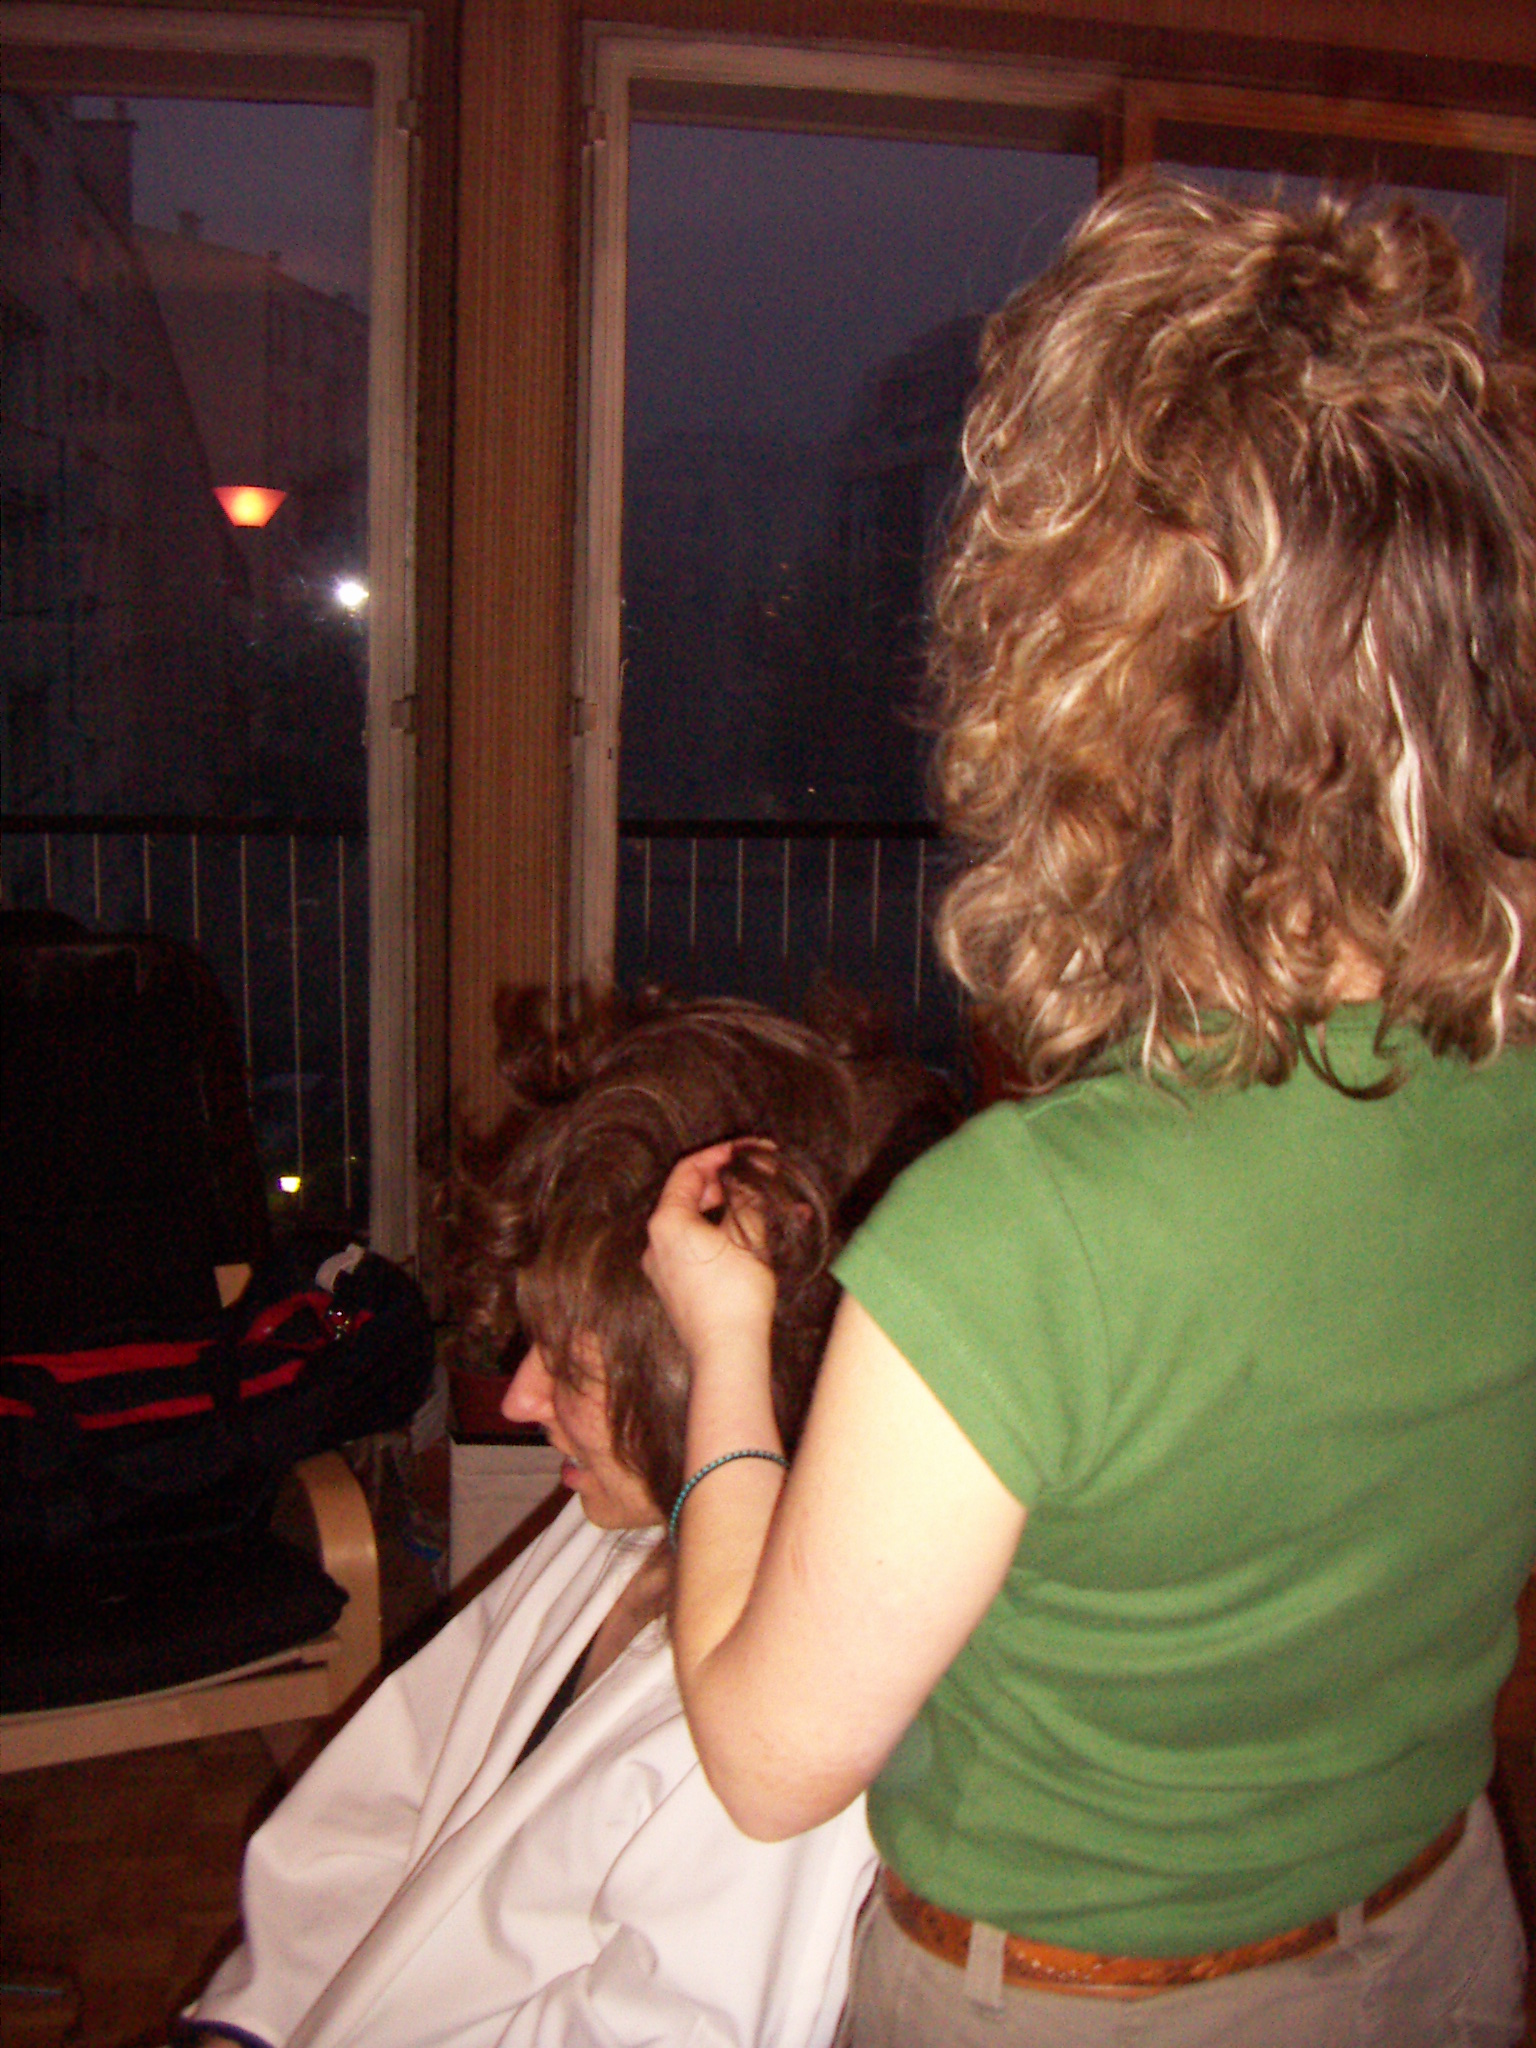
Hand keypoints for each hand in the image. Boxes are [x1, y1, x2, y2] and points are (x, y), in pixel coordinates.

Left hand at [643, 1141, 777, 1372]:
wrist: (725, 1352)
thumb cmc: (735, 1292)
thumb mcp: (748, 1235)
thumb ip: (748, 1197)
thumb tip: (754, 1172)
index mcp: (666, 1222)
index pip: (689, 1170)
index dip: (720, 1155)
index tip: (749, 1150)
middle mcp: (655, 1241)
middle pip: (689, 1195)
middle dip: (727, 1183)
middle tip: (758, 1176)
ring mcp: (661, 1266)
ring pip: (695, 1223)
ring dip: (729, 1210)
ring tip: (765, 1207)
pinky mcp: (674, 1286)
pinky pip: (695, 1248)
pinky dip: (721, 1235)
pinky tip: (753, 1237)